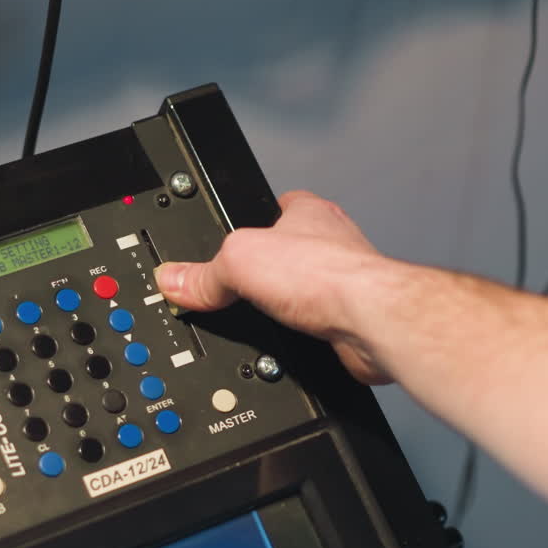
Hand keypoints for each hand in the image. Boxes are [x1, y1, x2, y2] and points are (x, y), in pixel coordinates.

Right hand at [155, 191, 393, 383]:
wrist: (373, 322)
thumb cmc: (328, 275)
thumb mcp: (239, 261)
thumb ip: (205, 272)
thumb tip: (174, 279)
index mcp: (307, 212)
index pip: (270, 208)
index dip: (247, 221)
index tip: (227, 238)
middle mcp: (329, 243)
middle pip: (284, 252)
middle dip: (262, 272)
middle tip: (237, 287)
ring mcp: (343, 281)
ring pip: (302, 290)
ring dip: (283, 304)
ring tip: (262, 316)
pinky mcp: (349, 318)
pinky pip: (313, 323)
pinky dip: (299, 333)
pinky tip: (288, 339)